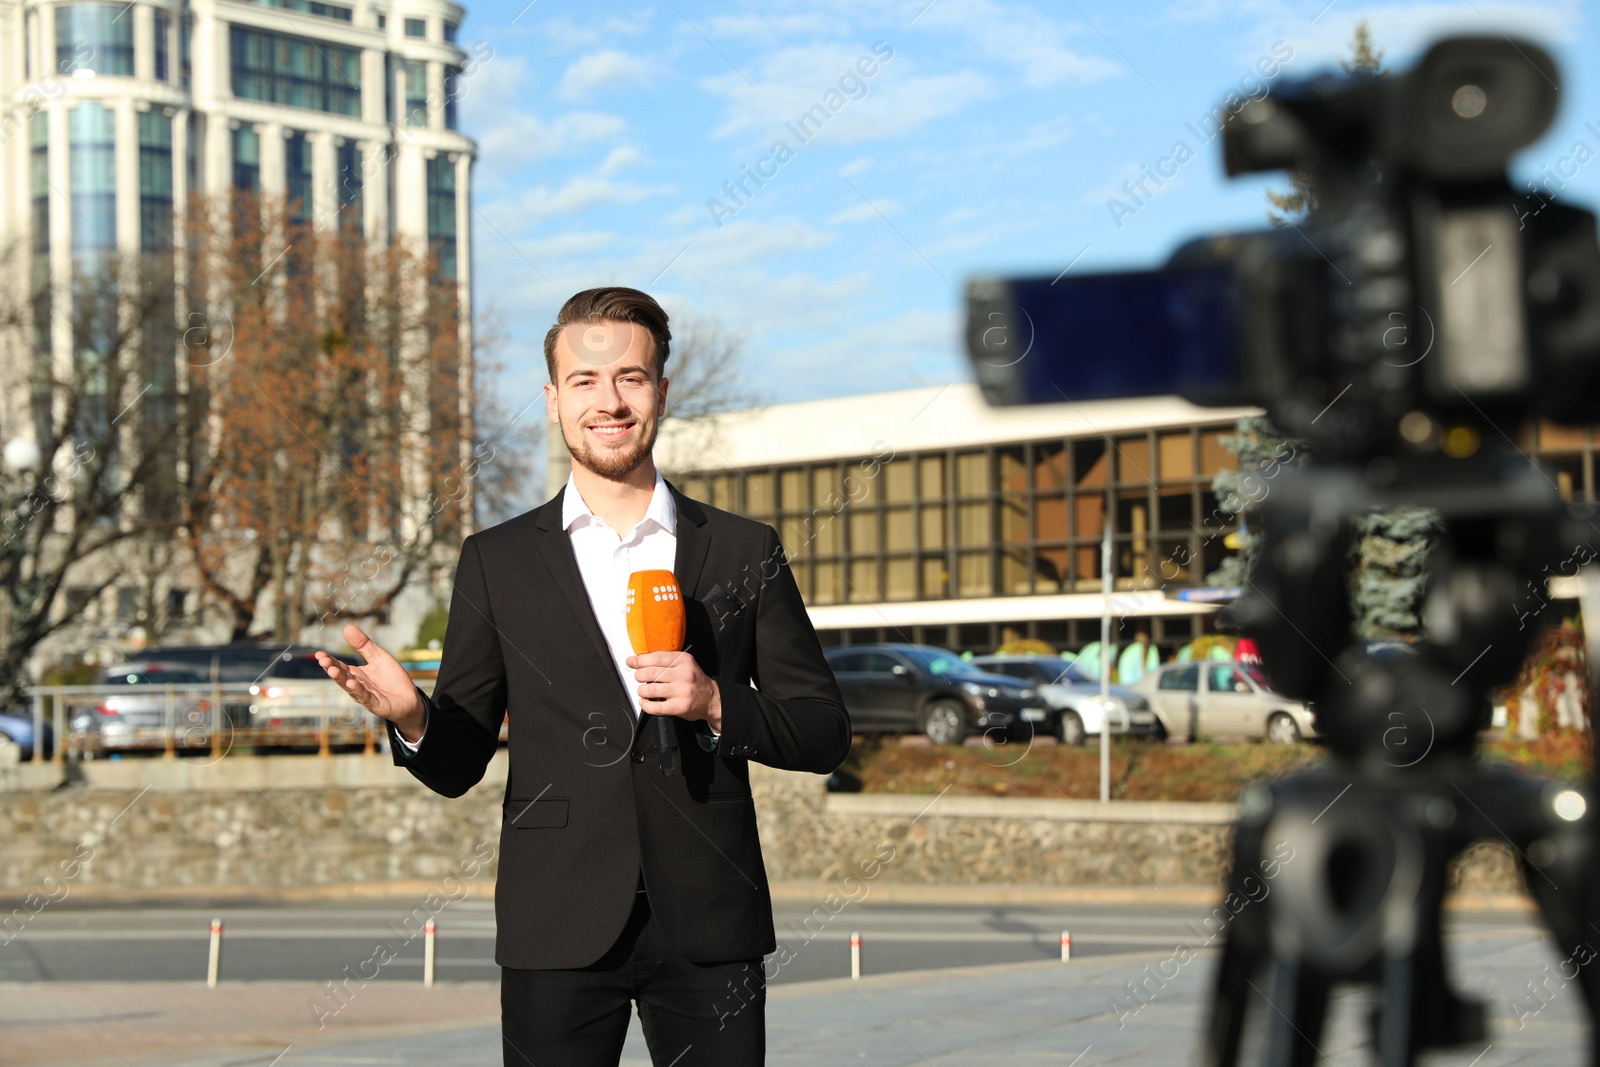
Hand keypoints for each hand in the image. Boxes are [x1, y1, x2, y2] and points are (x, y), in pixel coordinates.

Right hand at [314, 624, 425, 741]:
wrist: (409, 698)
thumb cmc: (391, 678)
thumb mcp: (378, 656)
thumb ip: (363, 645)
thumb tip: (347, 627)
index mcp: (356, 674)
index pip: (339, 666)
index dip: (329, 661)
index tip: (319, 654)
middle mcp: (357, 685)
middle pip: (342, 676)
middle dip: (332, 668)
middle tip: (323, 660)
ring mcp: (365, 696)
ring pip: (351, 688)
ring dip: (341, 680)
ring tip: (333, 670)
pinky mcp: (376, 705)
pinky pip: (366, 697)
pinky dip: (358, 691)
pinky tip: (352, 683)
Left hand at [626, 651, 721, 731]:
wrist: (711, 699)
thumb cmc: (694, 681)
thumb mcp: (683, 664)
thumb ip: (663, 661)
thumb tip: (636, 660)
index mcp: (684, 660)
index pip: (656, 657)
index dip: (640, 660)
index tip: (632, 662)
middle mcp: (684, 674)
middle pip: (651, 673)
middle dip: (639, 675)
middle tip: (639, 677)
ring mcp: (682, 691)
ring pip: (650, 690)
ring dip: (641, 691)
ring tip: (643, 691)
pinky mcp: (679, 707)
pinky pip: (655, 707)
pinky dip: (646, 705)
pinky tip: (646, 702)